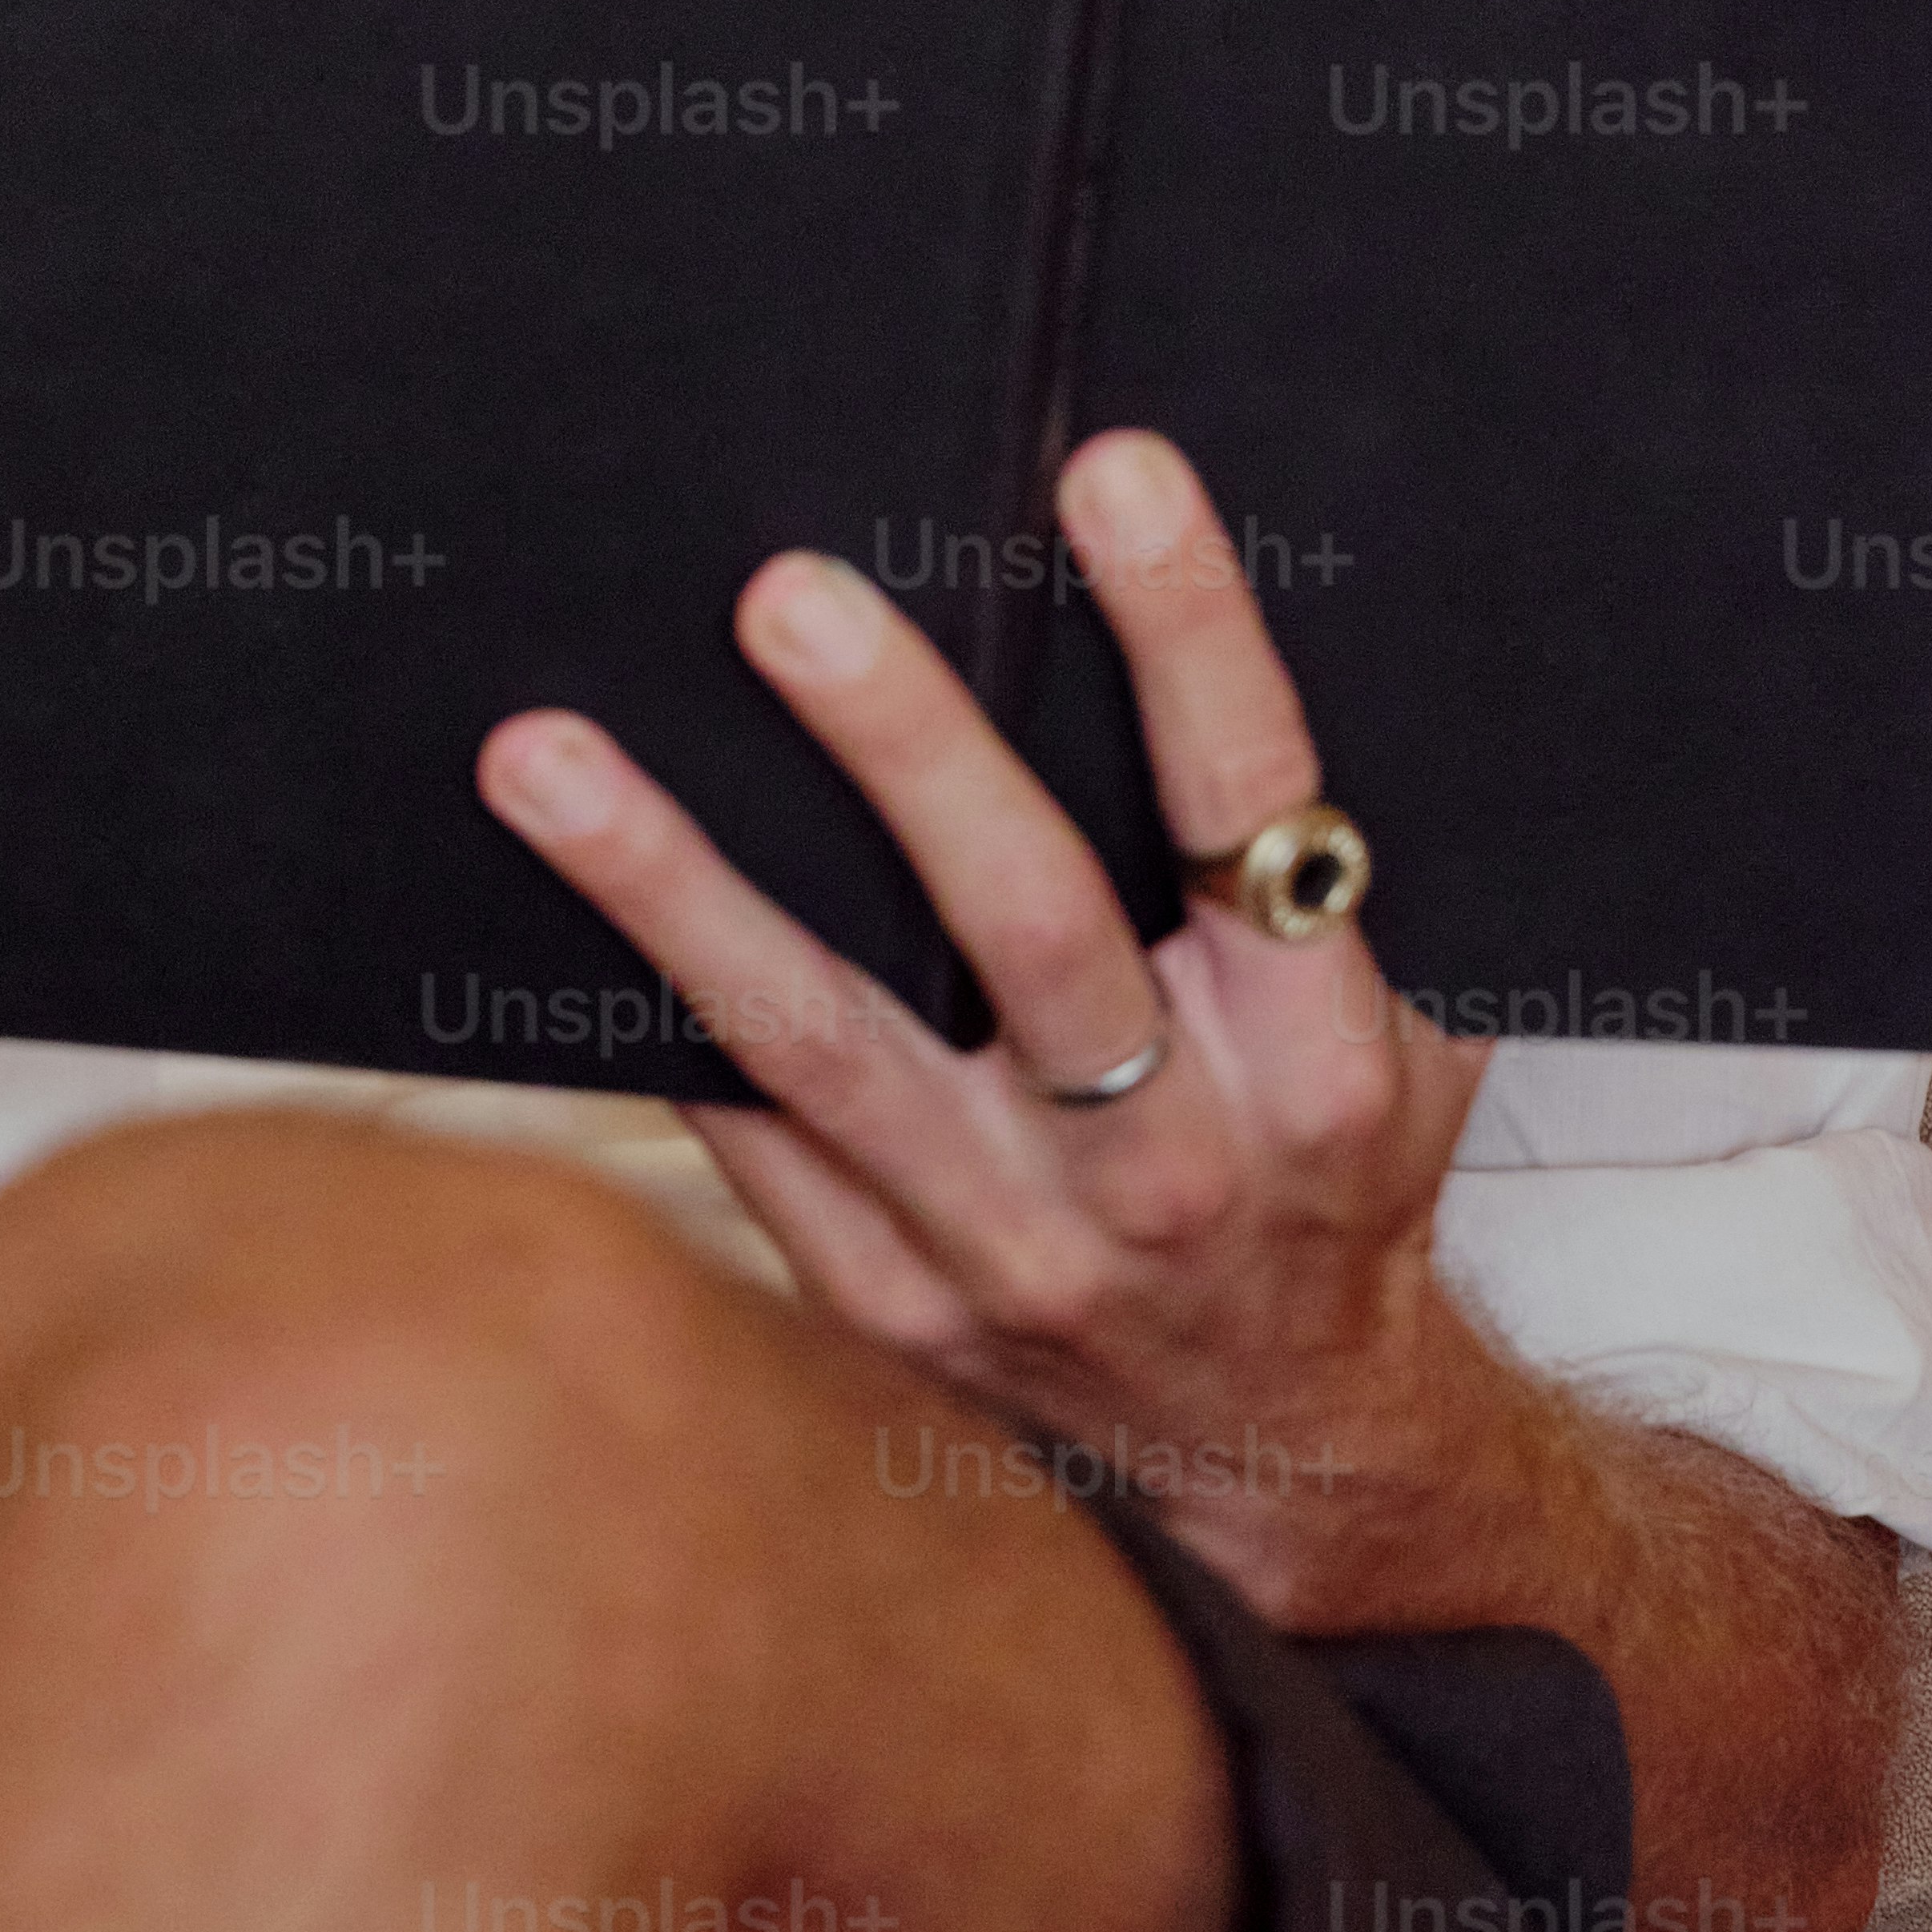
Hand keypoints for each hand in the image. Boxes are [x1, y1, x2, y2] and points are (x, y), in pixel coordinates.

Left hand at [472, 426, 1506, 1620]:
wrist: (1291, 1461)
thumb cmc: (1326, 1185)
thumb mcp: (1399, 1031)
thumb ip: (1306, 871)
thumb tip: (1186, 609)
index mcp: (1312, 1055)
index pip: (1252, 805)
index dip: (1190, 631)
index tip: (1110, 470)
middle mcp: (1168, 1154)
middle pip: (1027, 922)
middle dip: (905, 745)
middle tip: (787, 592)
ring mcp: (1013, 1239)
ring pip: (825, 1041)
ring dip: (672, 887)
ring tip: (542, 755)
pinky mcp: (890, 1302)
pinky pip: (749, 1136)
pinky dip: (649, 1017)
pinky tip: (532, 911)